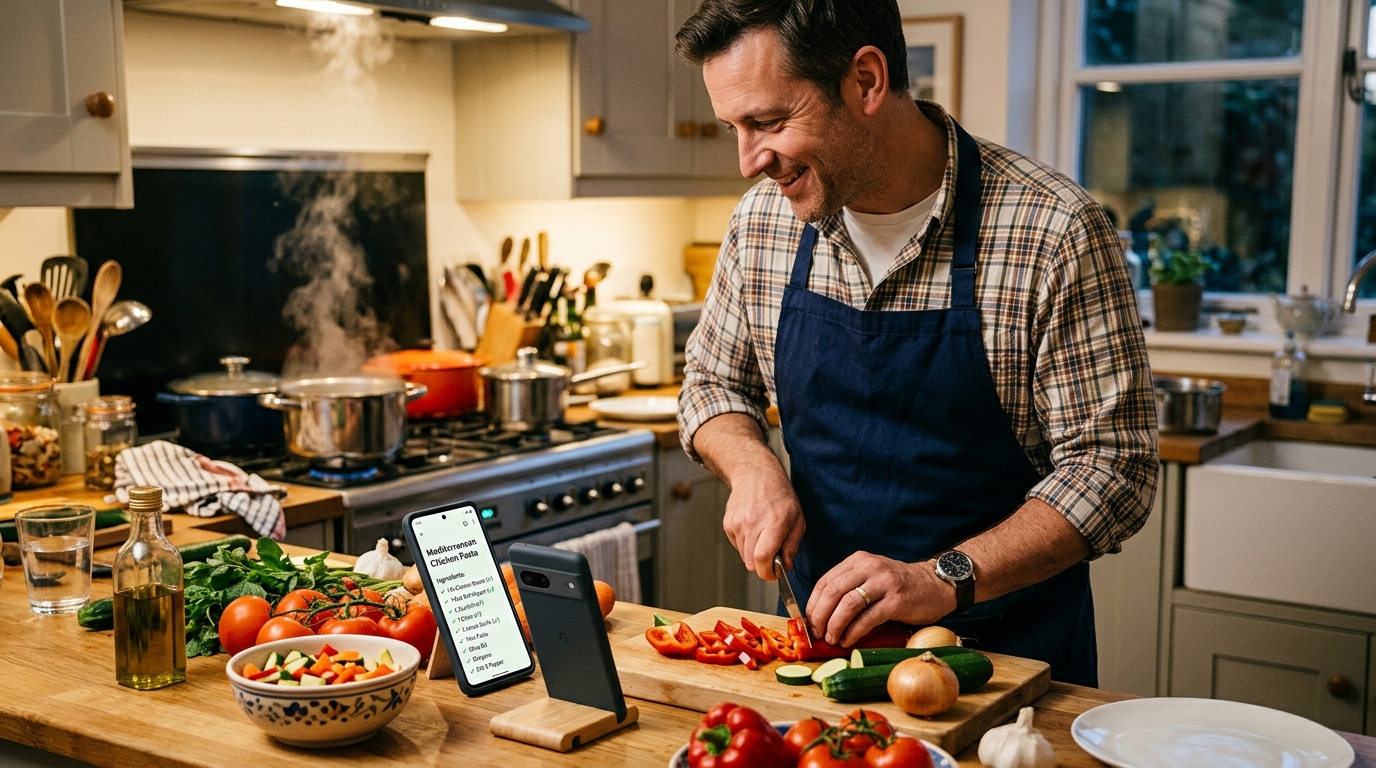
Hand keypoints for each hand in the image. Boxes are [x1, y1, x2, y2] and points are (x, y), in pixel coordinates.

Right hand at [721, 463, 804, 578]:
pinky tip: (753, 529)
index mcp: (774, 522)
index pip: (763, 557)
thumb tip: (785, 567)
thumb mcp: (798, 519)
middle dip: (762, 566)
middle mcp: (753, 523)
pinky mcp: (728, 524)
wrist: (755, 474)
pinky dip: (746, 544)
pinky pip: (737, 546)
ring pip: (744, 556)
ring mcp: (738, 523)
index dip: (767, 572)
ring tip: (763, 536)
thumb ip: (792, 546)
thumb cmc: (780, 496)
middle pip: (751, 562)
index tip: (773, 574)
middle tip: (772, 557)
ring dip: (754, 553)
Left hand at [805, 553, 956, 645]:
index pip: (825, 581)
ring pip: (848, 604)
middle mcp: (869, 567)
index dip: (812, 604)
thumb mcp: (870, 578)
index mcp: (858, 560)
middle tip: (816, 633)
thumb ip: (849, 589)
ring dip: (835, 625)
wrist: (935, 585)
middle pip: (832, 592)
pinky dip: (854, 632)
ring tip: (831, 639)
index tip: (808, 622)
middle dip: (819, 616)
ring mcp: (884, 582)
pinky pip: (868, 618)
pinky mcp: (897, 600)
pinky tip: (848, 640)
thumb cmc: (899, 586)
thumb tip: (821, 616)